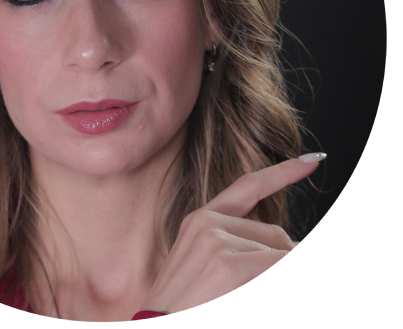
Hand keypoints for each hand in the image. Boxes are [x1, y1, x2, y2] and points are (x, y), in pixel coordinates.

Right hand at [140, 157, 321, 313]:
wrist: (156, 328)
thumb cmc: (183, 309)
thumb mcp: (210, 272)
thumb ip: (243, 250)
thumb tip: (286, 245)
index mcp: (200, 221)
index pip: (248, 187)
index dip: (283, 173)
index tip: (314, 160)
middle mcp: (205, 221)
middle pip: (276, 233)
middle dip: (283, 259)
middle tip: (253, 280)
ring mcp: (213, 239)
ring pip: (280, 252)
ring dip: (275, 269)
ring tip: (236, 289)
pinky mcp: (225, 262)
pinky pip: (275, 264)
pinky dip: (274, 270)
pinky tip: (242, 285)